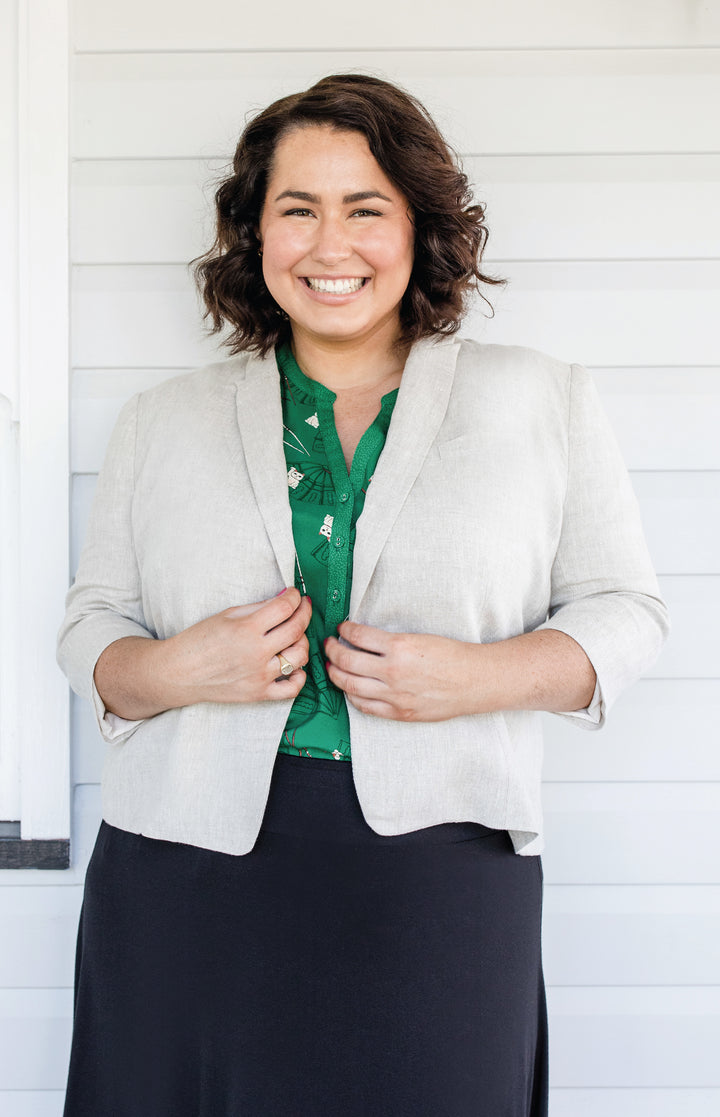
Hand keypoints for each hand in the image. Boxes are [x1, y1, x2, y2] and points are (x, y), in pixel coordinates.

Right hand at [163, 588, 311, 706]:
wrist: (178, 673)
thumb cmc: (198, 640)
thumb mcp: (226, 615)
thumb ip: (258, 607)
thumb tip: (284, 598)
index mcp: (246, 629)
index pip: (284, 608)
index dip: (295, 597)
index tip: (295, 595)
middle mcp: (256, 653)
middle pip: (296, 630)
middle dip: (304, 613)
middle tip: (302, 608)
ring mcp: (259, 676)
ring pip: (299, 657)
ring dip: (303, 642)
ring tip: (295, 636)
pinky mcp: (258, 694)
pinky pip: (292, 689)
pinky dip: (299, 676)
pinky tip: (293, 666)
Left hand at [325, 620, 477, 721]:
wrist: (475, 681)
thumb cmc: (452, 656)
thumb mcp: (420, 637)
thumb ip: (390, 641)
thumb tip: (363, 638)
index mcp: (400, 646)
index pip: (358, 635)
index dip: (345, 629)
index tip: (342, 628)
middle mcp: (393, 671)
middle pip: (346, 660)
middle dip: (332, 650)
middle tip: (329, 645)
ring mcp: (395, 695)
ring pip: (350, 685)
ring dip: (335, 674)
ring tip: (332, 667)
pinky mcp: (399, 712)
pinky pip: (365, 706)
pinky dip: (352, 696)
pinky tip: (350, 689)